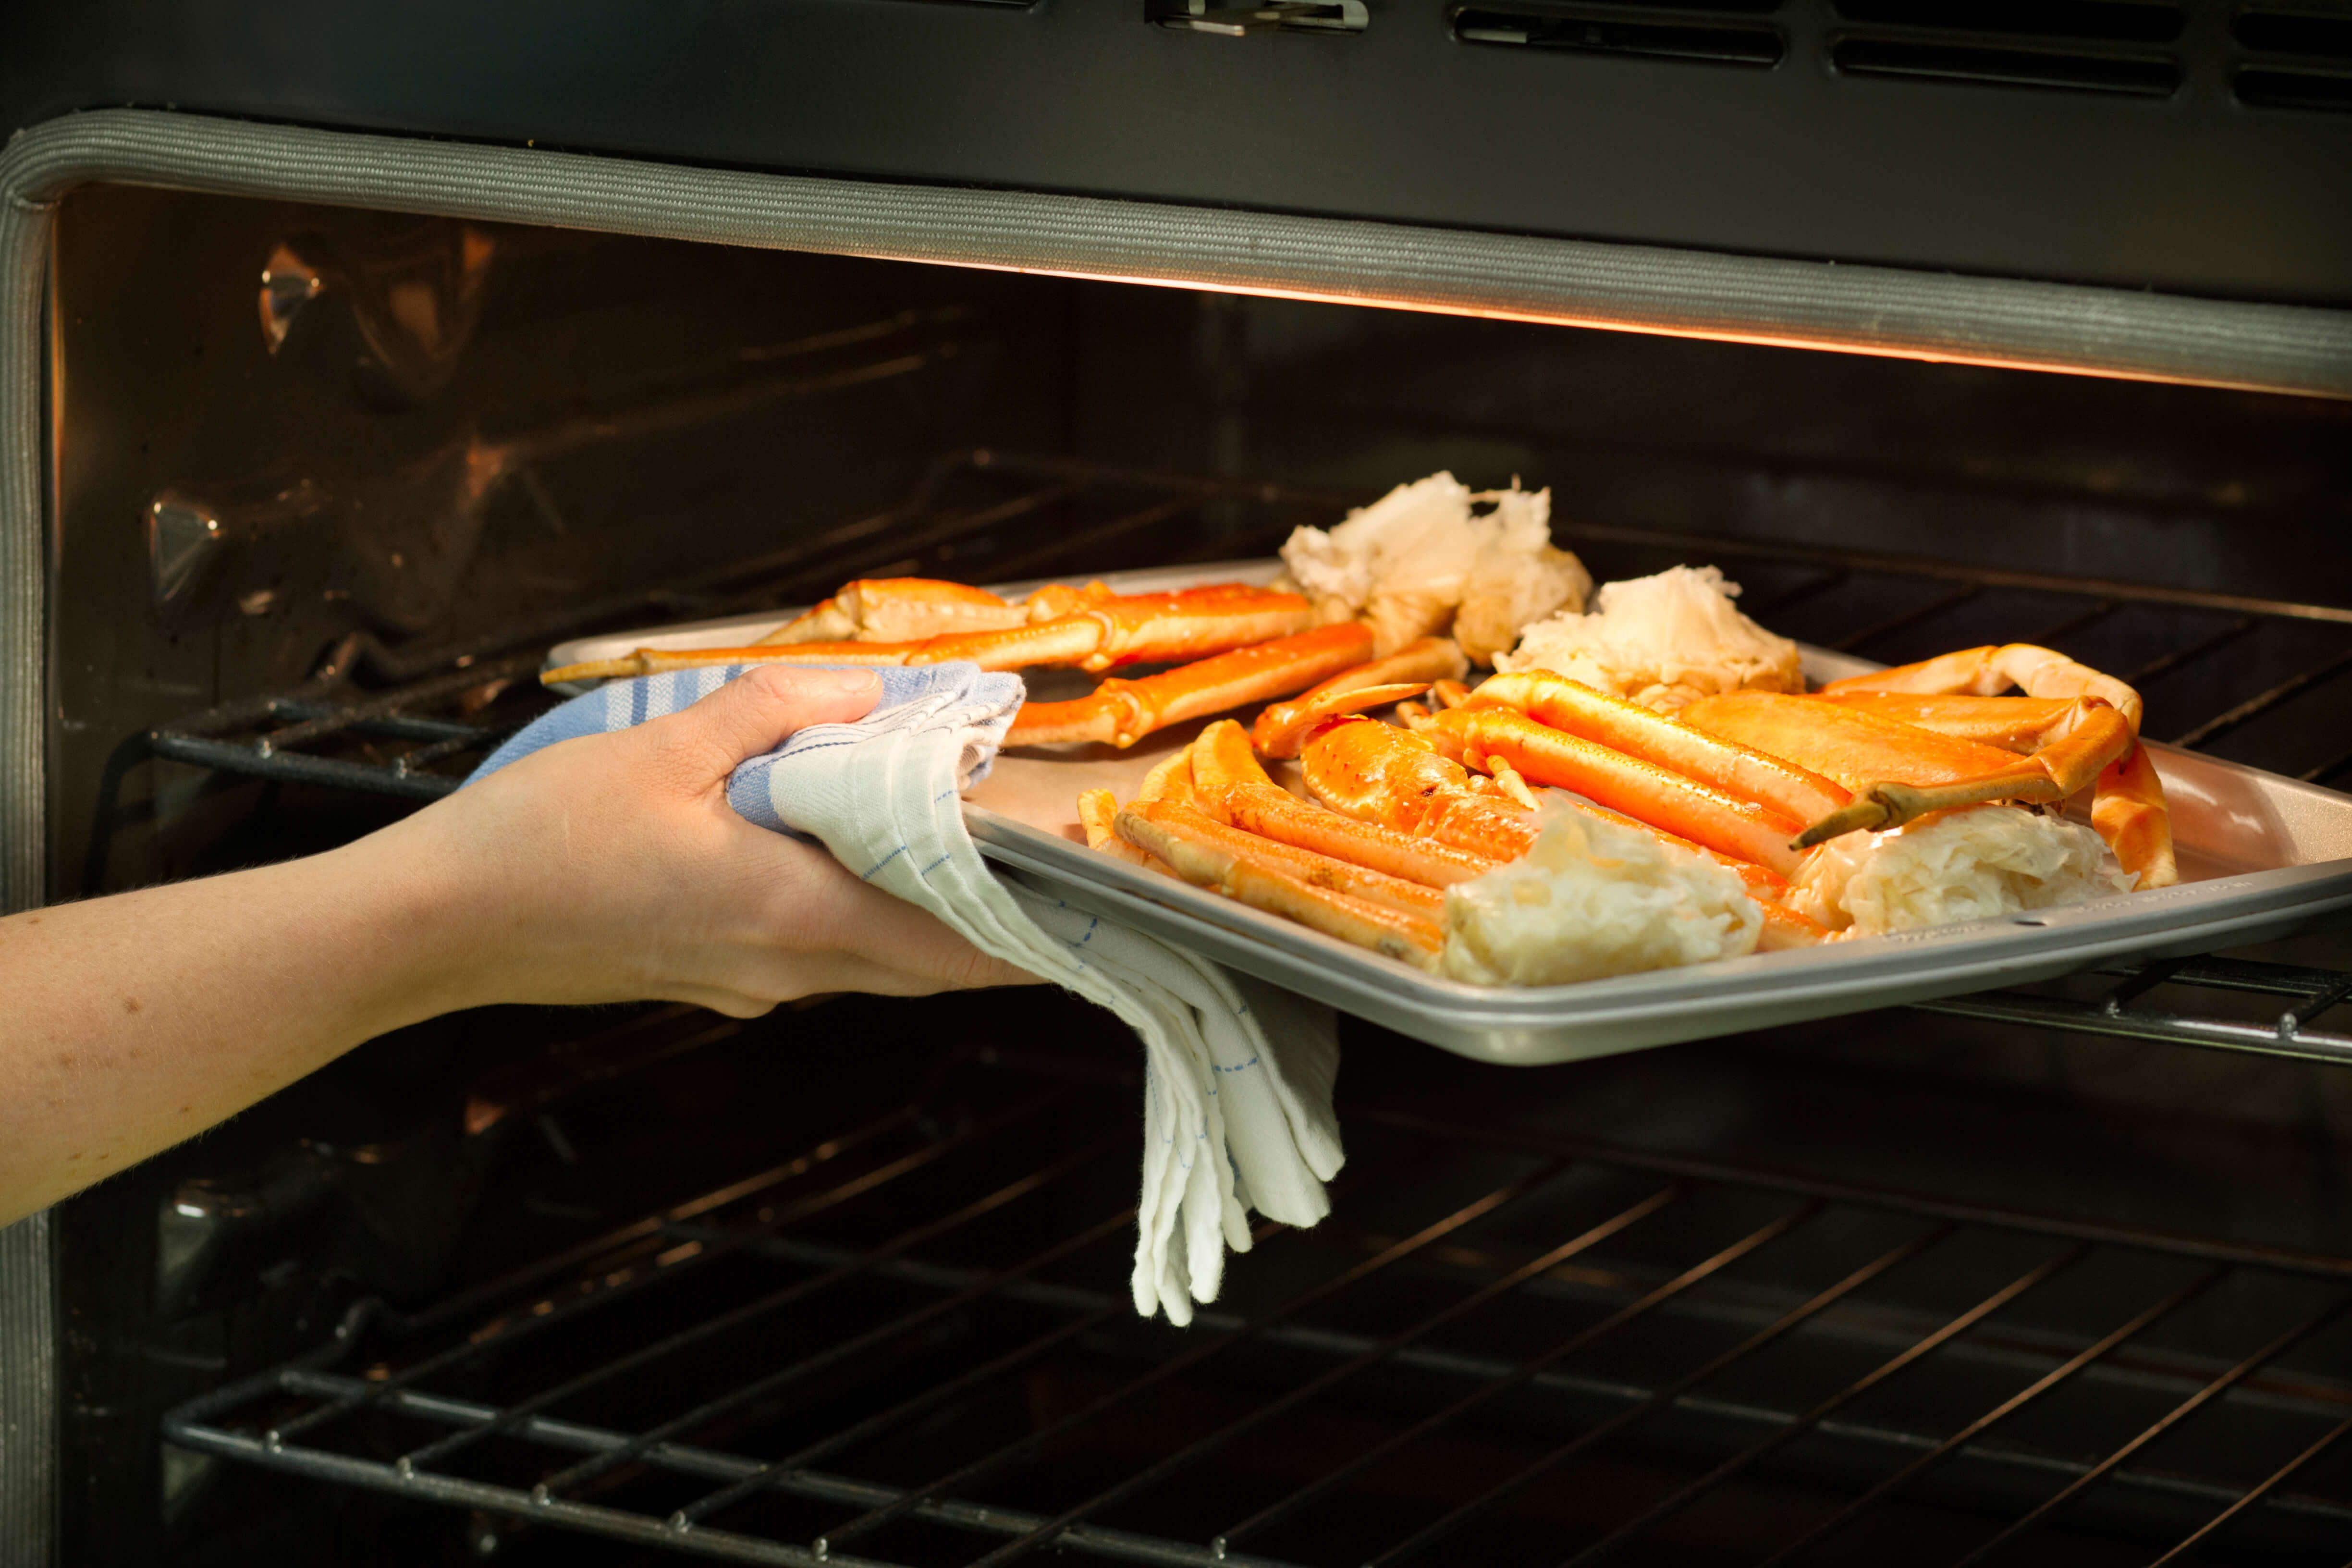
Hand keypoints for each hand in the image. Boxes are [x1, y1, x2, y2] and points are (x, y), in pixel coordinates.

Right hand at [370, 665, 1041, 1016]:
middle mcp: (782, 967)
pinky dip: (854, 917)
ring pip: (870, 960)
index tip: (1090, 917)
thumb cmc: (535, 844)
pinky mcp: (707, 979)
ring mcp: (743, 985)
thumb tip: (866, 694)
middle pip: (924, 961)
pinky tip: (838, 861)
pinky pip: (812, 955)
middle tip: (1045, 883)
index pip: (950, 941)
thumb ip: (774, 714)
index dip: (1029, 933)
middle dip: (992, 927)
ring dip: (922, 919)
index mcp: (790, 913)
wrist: (437, 928)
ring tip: (958, 858)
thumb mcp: (660, 749)